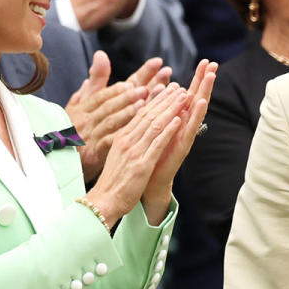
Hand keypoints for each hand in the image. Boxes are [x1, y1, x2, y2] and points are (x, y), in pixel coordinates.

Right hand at [66, 52, 156, 181]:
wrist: (59, 160)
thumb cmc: (74, 128)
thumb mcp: (81, 102)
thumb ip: (94, 80)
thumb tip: (102, 56)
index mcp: (83, 108)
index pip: (103, 95)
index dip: (118, 89)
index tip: (133, 82)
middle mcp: (86, 120)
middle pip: (109, 106)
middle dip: (128, 97)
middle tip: (146, 89)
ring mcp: (89, 137)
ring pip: (110, 122)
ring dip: (128, 113)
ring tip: (144, 105)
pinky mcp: (92, 154)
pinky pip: (109, 143)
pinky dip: (123, 135)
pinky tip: (137, 132)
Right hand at [84, 85, 187, 226]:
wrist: (104, 201)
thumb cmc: (111, 181)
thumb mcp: (115, 155)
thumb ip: (124, 140)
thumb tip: (132, 129)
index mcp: (121, 137)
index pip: (140, 113)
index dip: (155, 100)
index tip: (166, 89)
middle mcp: (127, 140)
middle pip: (149, 114)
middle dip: (165, 99)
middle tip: (178, 87)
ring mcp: (134, 151)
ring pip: (155, 124)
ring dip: (171, 109)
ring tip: (184, 97)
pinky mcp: (142, 164)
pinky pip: (157, 143)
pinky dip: (169, 130)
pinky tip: (179, 120)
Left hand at [141, 60, 216, 222]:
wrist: (148, 183)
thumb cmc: (151, 155)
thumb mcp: (153, 127)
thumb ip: (158, 109)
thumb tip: (163, 89)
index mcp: (177, 119)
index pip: (189, 94)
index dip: (197, 78)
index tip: (205, 61)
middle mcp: (184, 126)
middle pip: (197, 98)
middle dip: (205, 81)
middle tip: (213, 62)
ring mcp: (185, 136)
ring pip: (197, 111)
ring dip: (204, 92)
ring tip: (211, 76)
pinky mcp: (182, 147)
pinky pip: (190, 128)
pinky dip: (196, 115)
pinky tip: (201, 102)